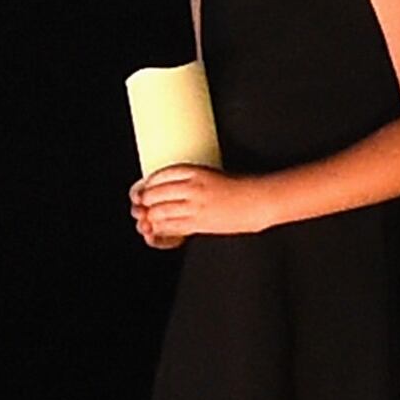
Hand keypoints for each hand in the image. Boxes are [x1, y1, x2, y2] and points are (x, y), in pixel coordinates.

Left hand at [130, 163, 257, 248]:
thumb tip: (157, 187)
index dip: (146, 185)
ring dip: (150, 216)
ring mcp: (195, 205)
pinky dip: (160, 228)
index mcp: (193, 171)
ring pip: (158, 212)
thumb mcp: (206, 174)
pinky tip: (158, 228)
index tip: (144, 189)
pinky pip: (171, 227)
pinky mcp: (200, 222)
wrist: (257, 201)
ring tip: (148, 218)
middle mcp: (191, 187)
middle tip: (142, 206)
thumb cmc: (234, 186)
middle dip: (144, 202)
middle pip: (154, 194)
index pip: (158, 176)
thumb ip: (184, 180)